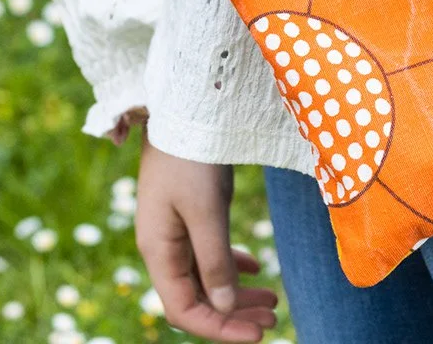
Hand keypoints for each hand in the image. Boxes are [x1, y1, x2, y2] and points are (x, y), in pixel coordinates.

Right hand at [135, 133, 277, 341]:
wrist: (184, 110)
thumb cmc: (192, 158)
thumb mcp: (206, 211)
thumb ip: (215, 260)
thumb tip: (226, 307)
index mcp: (159, 251)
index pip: (184, 310)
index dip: (220, 329)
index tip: (260, 336)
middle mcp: (163, 247)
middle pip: (197, 298)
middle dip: (234, 315)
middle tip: (273, 320)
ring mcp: (176, 231)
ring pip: (206, 277)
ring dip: (237, 293)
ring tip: (273, 302)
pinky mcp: (191, 214)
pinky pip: (210, 253)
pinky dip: (232, 265)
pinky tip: (256, 268)